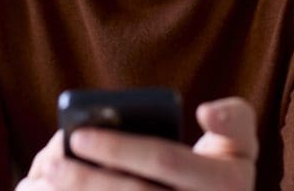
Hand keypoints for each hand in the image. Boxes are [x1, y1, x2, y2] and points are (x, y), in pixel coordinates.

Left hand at [16, 97, 256, 189]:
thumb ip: (232, 118)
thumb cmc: (223, 167)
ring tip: (51, 176)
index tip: (79, 134)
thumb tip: (204, 110)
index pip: (164, 160)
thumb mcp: (242, 140)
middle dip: (87, 178)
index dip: (120, 148)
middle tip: (52, 158)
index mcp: (227, 184)